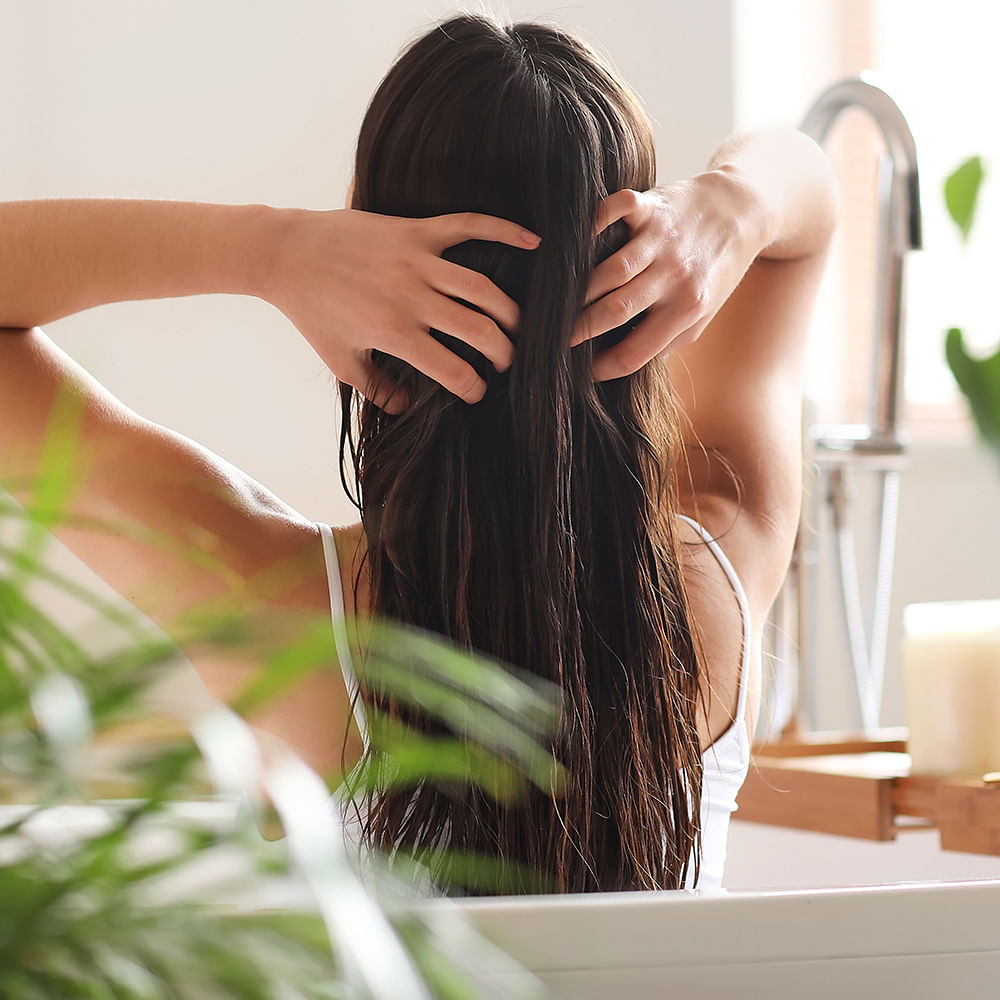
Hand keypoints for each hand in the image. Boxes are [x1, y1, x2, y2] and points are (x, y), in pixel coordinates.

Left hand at [267, 209, 540, 411]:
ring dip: (510, 312)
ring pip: (483, 288)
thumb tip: (408, 409)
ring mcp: (416, 260)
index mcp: (394, 333)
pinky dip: (504, 230)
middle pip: (479, 331)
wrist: (286, 253)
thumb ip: (377, 389)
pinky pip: (469, 226)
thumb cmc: (312, 311)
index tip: (478, 393)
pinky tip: (534, 241)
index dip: (473, 388)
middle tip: (508, 363)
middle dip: (504, 353)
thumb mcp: (340, 359)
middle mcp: (411, 297)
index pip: (453, 370)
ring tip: (518, 327)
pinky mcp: (415, 230)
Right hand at [571, 172, 766, 380]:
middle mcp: (675, 276)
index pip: (635, 352)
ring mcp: (662, 240)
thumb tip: (619, 361)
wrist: (742, 210)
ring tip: (556, 304)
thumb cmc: (715, 269)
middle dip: (578, 330)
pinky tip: (572, 245)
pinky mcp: (652, 206)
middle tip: (554, 339)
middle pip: (616, 312)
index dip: (602, 369)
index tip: (580, 373)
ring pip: (609, 271)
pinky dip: (591, 225)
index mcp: (687, 310)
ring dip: (577, 290)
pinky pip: (614, 213)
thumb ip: (666, 338)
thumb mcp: (702, 315)